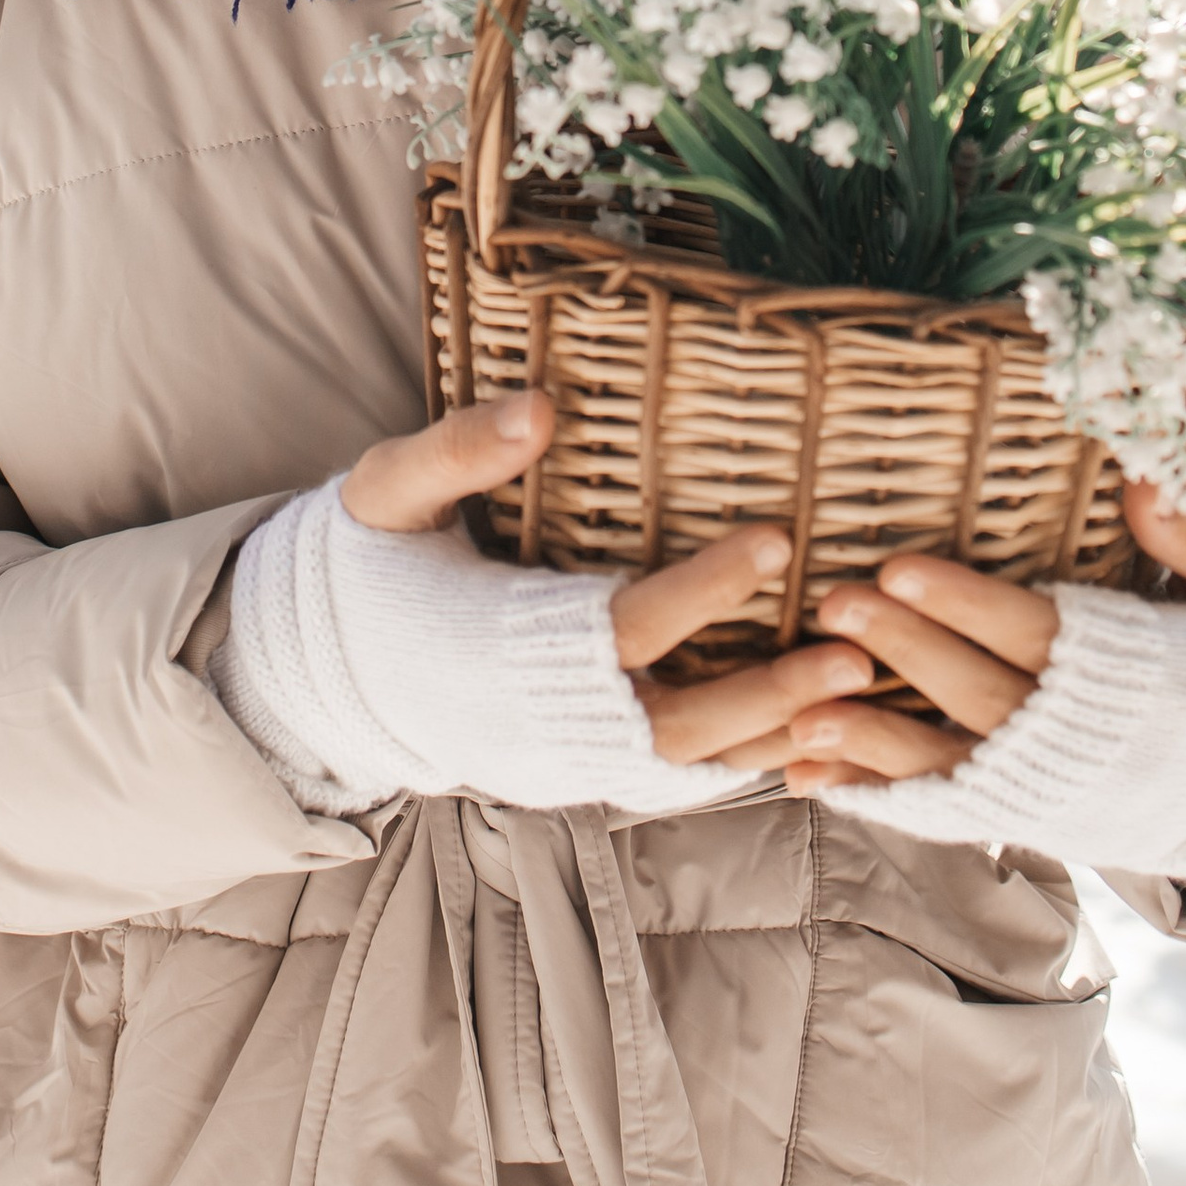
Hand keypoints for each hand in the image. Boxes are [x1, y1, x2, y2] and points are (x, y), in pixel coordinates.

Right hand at [345, 394, 881, 776]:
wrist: (326, 670)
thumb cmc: (364, 565)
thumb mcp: (387, 493)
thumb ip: (456, 451)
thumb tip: (538, 408)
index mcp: (502, 642)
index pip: (625, 623)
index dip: (706, 588)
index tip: (779, 540)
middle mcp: (542, 717)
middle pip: (678, 722)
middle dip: (771, 691)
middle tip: (856, 651)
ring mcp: (560, 758)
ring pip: (687, 761)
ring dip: (776, 731)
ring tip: (860, 689)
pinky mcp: (573, 773)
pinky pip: (671, 778)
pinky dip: (740, 762)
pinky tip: (806, 731)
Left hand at [784, 474, 1185, 796]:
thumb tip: (1144, 479)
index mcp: (1142, 677)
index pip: (1039, 636)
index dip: (968, 604)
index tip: (900, 564)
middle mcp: (1087, 742)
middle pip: (982, 696)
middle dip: (903, 651)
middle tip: (832, 604)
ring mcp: (1053, 791)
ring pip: (952, 768)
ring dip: (873, 743)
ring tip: (799, 720)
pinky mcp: (1032, 817)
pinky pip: (945, 811)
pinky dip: (878, 798)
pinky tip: (811, 777)